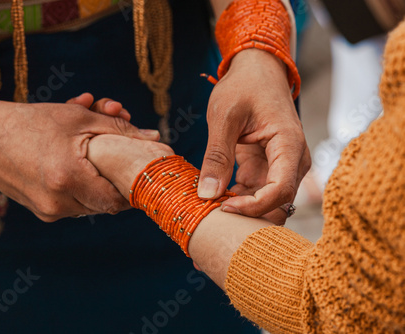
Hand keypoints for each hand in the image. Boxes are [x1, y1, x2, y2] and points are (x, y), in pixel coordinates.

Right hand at [0, 98, 159, 221]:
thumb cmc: (32, 122)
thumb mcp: (78, 118)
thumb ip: (119, 129)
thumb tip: (154, 138)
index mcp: (69, 177)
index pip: (117, 199)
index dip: (132, 188)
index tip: (140, 173)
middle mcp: (59, 201)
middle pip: (105, 202)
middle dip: (115, 178)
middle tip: (118, 155)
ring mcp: (48, 210)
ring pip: (90, 203)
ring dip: (98, 181)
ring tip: (92, 153)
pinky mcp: (41, 211)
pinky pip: (72, 203)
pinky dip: (80, 185)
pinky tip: (76, 162)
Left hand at [199, 49, 310, 222]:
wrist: (257, 71)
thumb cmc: (244, 86)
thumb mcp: (224, 117)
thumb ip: (216, 156)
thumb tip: (207, 194)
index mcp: (289, 144)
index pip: (280, 189)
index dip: (254, 206)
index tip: (224, 208)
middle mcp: (293, 160)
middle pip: (279, 202)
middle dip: (250, 215)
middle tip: (216, 218)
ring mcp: (282, 165)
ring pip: (268, 202)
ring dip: (243, 209)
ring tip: (212, 209)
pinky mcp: (267, 167)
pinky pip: (256, 192)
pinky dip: (238, 199)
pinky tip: (216, 197)